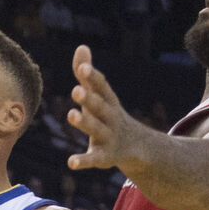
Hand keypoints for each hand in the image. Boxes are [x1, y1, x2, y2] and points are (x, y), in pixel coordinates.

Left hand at [66, 45, 135, 170]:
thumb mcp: (101, 96)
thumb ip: (88, 75)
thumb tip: (81, 47)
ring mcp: (109, 137)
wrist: (138, 146)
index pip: (102, 87)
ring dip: (85, 123)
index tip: (83, 67)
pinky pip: (94, 159)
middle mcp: (110, 118)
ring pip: (97, 130)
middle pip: (100, 107)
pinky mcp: (104, 157)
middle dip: (89, 99)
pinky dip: (83, 161)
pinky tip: (71, 163)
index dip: (92, 77)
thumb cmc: (109, 115)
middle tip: (76, 89)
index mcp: (108, 101)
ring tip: (71, 115)